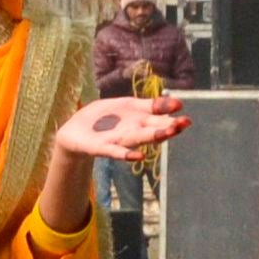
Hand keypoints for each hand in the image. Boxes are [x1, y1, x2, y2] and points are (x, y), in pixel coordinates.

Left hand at [54, 96, 184, 162]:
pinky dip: (127, 154)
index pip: (156, 110)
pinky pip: (117, 152)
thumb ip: (143, 105)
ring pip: (140, 138)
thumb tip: (164, 102)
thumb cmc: (101, 117)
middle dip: (169, 125)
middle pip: (154, 126)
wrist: (74, 132)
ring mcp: (120, 139)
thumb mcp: (123, 105)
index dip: (167, 106)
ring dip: (154, 136)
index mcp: (136, 115)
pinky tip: (139, 156)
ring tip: (168, 134)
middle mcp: (132, 128)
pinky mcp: (103, 148)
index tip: (179, 105)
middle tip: (185, 123)